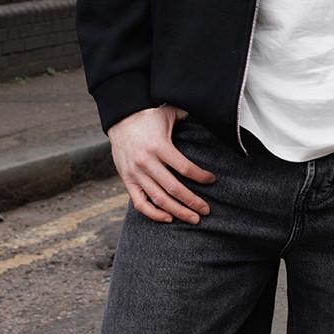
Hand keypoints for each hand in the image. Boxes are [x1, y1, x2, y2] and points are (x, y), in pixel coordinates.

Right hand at [108, 106, 215, 223]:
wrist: (120, 119)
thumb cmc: (149, 117)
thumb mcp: (169, 114)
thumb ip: (188, 118)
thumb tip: (211, 114)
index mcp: (159, 146)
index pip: (185, 168)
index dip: (201, 177)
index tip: (212, 180)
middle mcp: (146, 162)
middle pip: (174, 188)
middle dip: (193, 202)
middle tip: (206, 210)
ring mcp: (135, 173)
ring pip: (159, 199)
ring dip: (178, 211)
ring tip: (193, 218)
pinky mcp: (127, 180)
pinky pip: (140, 203)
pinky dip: (154, 214)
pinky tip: (169, 218)